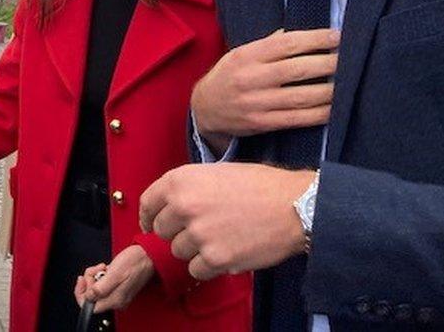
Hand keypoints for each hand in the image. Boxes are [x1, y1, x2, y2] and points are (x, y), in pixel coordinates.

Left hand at [74, 245, 154, 313]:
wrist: (148, 255)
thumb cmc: (134, 262)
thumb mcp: (115, 273)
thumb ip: (101, 288)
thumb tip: (89, 297)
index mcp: (115, 300)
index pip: (90, 307)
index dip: (82, 293)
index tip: (82, 280)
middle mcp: (116, 300)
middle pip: (92, 297)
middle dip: (89, 280)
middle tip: (96, 269)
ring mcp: (117, 294)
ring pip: (96, 289)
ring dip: (94, 276)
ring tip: (102, 267)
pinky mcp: (118, 287)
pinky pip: (102, 284)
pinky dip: (100, 275)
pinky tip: (106, 268)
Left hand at [139, 163, 314, 280]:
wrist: (295, 205)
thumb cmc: (259, 185)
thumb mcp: (214, 172)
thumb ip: (187, 189)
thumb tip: (167, 208)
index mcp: (180, 181)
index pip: (147, 204)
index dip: (149, 216)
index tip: (153, 224)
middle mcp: (183, 206)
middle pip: (161, 231)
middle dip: (176, 232)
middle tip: (200, 230)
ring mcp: (198, 234)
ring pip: (178, 252)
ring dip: (194, 250)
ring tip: (220, 238)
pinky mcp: (215, 259)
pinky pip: (196, 270)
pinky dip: (208, 266)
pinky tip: (226, 252)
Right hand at [191, 28, 339, 153]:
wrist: (204, 108)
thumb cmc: (228, 75)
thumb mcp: (240, 54)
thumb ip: (268, 44)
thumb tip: (300, 34)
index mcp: (246, 56)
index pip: (286, 44)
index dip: (315, 39)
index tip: (336, 36)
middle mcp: (251, 79)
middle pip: (297, 70)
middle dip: (328, 63)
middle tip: (348, 58)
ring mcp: (256, 103)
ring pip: (301, 97)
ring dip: (329, 90)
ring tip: (347, 82)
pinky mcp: (262, 123)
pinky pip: (297, 119)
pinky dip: (320, 114)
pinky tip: (334, 107)